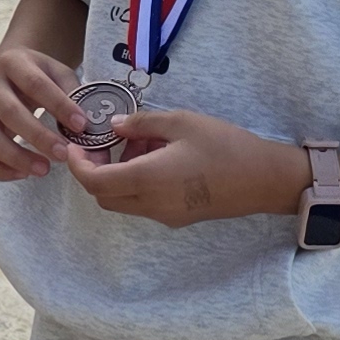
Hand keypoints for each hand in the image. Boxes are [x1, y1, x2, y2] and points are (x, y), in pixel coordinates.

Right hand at [0, 43, 89, 180]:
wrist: (7, 67)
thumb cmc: (37, 73)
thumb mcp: (56, 71)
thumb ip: (71, 91)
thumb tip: (89, 120)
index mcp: (12, 63)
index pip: (35, 84)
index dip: (59, 105)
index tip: (81, 125)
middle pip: (10, 113)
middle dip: (38, 137)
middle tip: (63, 154)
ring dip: (17, 158)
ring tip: (44, 169)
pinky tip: (23, 174)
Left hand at [62, 108, 301, 226]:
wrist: (264, 179)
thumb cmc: (224, 145)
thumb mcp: (180, 122)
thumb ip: (141, 123)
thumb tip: (114, 126)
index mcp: (147, 180)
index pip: (94, 181)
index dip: (77, 165)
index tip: (75, 145)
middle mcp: (150, 204)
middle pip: (103, 196)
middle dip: (94, 170)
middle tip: (104, 142)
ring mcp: (164, 215)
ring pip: (122, 201)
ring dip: (118, 174)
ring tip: (141, 141)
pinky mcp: (177, 216)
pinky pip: (143, 202)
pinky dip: (137, 181)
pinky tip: (158, 155)